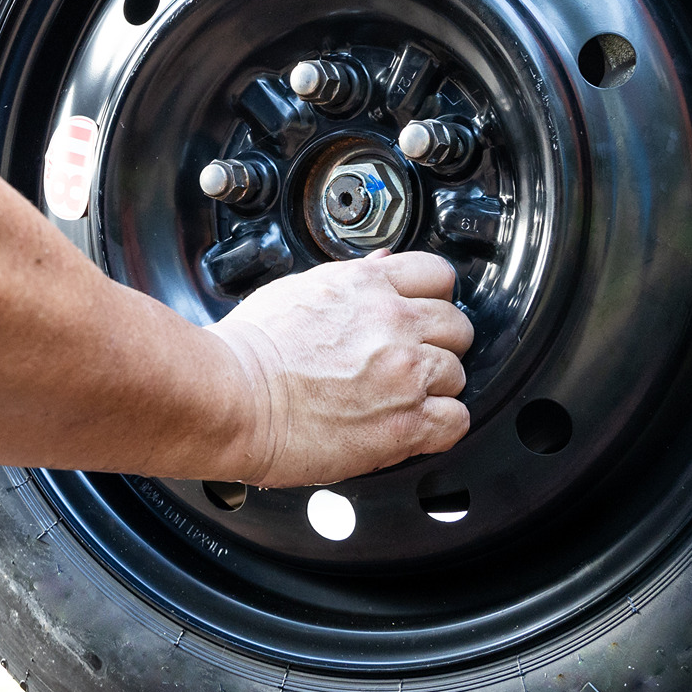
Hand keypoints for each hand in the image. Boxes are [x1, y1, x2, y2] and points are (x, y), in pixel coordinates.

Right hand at [207, 251, 472, 487]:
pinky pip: (455, 421)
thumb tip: (381, 265)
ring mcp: (404, 373)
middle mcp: (393, 323)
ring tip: (401, 399)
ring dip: (436, 388)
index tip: (424, 315)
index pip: (438, 276)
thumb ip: (351, 280)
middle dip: (439, 344)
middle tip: (412, 361)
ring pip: (459, 374)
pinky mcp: (405, 423)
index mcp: (367, 286)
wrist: (232, 397)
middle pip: (458, 326)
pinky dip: (440, 426)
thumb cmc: (249, 350)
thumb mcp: (299, 289)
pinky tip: (414, 426)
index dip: (434, 299)